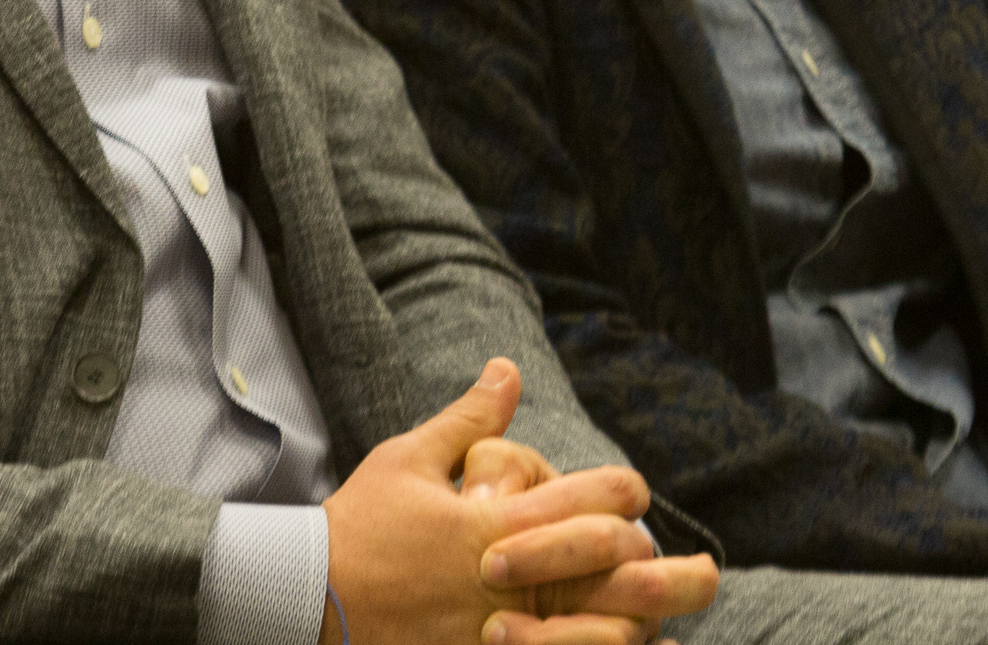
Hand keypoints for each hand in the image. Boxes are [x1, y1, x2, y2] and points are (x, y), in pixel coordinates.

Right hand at [319, 360, 716, 644]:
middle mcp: (508, 581)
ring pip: (596, 636)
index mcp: (495, 524)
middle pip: (610, 565)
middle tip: (679, 561)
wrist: (308, 599)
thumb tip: (509, 368)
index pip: (588, 499)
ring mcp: (496, 634)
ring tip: (662, 621)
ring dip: (635, 624)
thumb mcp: (410, 458)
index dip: (623, 493)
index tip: (634, 494)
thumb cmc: (359, 526)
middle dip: (654, 559)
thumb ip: (470, 420)